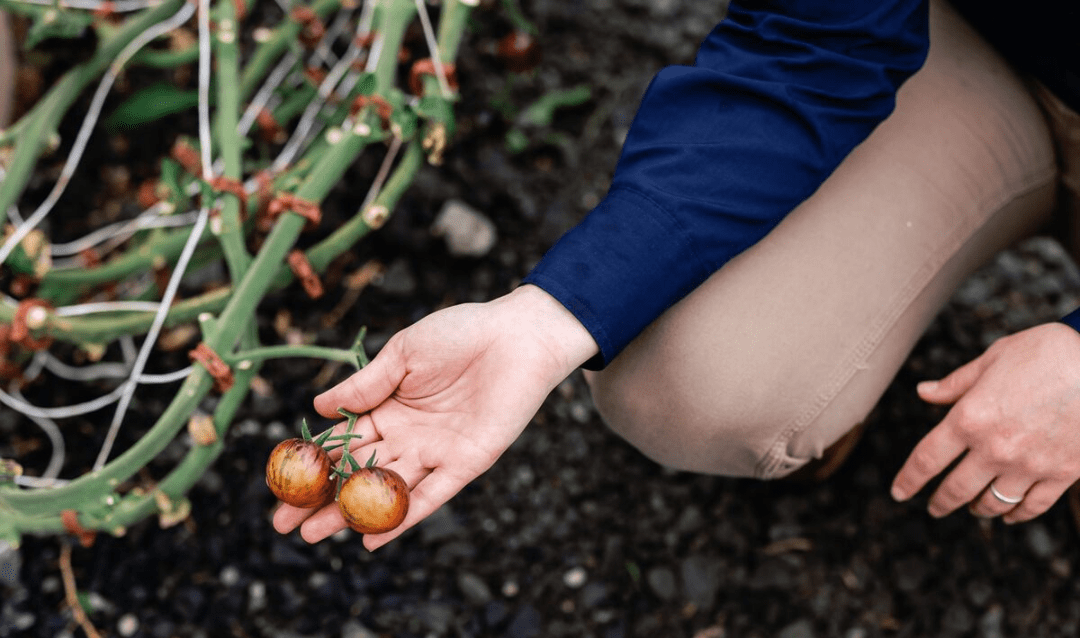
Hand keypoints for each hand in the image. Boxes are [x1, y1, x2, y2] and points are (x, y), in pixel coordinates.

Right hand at [272, 285, 597, 549]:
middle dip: (319, 499)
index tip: (279, 483)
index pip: (342, 441)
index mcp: (389, 407)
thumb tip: (317, 407)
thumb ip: (365, 385)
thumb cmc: (462, 334)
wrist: (517, 336)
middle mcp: (408, 436)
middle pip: (356, 472)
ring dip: (349, 514)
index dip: (311, 462)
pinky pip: (430, 497)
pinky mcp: (465, 464)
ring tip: (313, 536)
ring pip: (385, 490)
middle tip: (283, 524)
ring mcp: (435, 452)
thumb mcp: (404, 353)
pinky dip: (402, 518)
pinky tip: (371, 539)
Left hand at [890, 322, 1079, 522]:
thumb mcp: (993, 359)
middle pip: (956, 488)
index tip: (898, 492)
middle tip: (933, 508)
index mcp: (970, 418)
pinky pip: (1032, 506)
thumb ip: (956, 384)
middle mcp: (995, 448)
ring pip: (992, 502)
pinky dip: (1016, 514)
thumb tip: (923, 393)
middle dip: (940, 502)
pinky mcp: (1062, 473)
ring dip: (977, 508)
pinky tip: (1008, 514)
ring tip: (971, 507)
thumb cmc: (1046, 352)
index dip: (909, 479)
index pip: (927, 459)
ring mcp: (1029, 465)